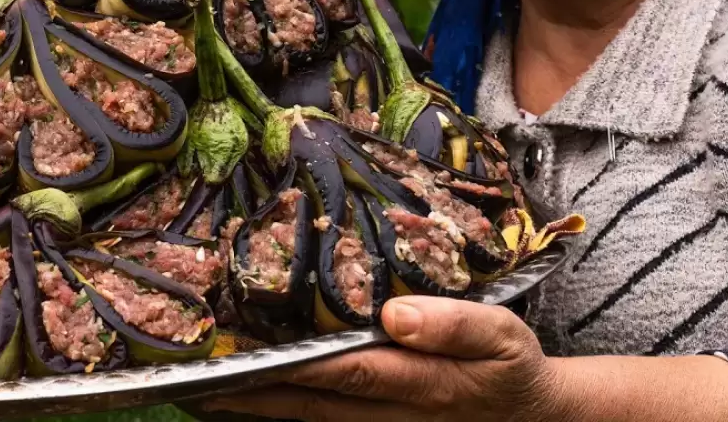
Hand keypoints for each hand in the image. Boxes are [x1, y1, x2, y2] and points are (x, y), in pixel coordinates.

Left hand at [203, 296, 563, 421]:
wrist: (533, 418)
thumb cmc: (511, 367)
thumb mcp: (502, 336)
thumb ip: (452, 324)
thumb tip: (394, 316)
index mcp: (419, 384)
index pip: (341, 372)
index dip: (290, 366)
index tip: (241, 356)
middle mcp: (390, 414)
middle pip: (309, 403)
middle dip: (251, 394)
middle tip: (195, 380)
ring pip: (307, 418)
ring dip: (255, 408)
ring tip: (202, 391)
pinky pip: (320, 421)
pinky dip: (279, 412)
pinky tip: (244, 399)